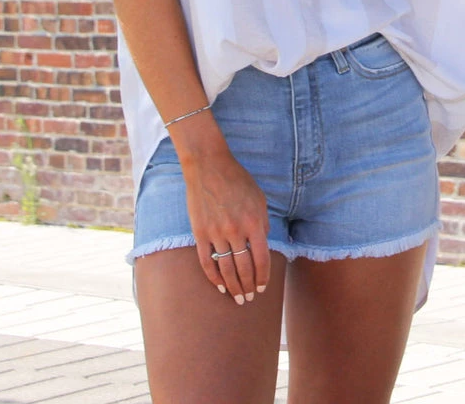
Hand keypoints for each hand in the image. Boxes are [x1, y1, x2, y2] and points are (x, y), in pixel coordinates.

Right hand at [182, 146, 270, 305]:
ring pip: (226, 269)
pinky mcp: (200, 232)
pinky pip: (207, 261)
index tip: (263, 287)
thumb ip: (263, 222)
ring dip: (233, 287)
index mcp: (254, 222)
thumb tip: (264, 244)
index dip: (263, 277)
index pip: (262, 260)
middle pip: (244, 269)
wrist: (209, 166)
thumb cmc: (237, 180)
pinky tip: (220, 286)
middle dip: (249, 287)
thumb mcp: (259, 198)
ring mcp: (216, 232)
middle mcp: (236, 230)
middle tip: (250, 298)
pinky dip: (214, 277)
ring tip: (237, 298)